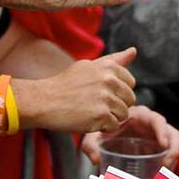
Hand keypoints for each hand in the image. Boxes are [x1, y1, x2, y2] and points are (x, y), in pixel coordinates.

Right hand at [20, 49, 136, 132]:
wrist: (44, 101)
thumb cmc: (66, 84)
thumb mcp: (89, 66)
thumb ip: (113, 60)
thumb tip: (133, 51)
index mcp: (109, 67)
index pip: (131, 83)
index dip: (119, 91)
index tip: (103, 94)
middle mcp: (109, 81)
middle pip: (130, 99)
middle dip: (117, 105)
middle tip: (97, 106)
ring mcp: (105, 98)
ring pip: (124, 114)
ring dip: (111, 118)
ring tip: (93, 113)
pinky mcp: (100, 115)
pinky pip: (113, 126)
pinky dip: (103, 128)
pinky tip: (89, 121)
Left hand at [80, 104, 178, 169]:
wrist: (105, 135)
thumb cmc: (104, 128)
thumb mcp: (94, 134)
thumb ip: (91, 144)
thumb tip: (96, 158)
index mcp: (139, 116)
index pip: (156, 120)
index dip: (162, 131)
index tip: (163, 144)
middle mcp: (152, 125)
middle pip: (171, 133)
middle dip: (173, 149)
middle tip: (166, 165)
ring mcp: (157, 137)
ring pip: (173, 146)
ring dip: (171, 160)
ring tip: (164, 174)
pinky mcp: (157, 149)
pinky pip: (167, 156)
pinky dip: (166, 166)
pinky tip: (159, 177)